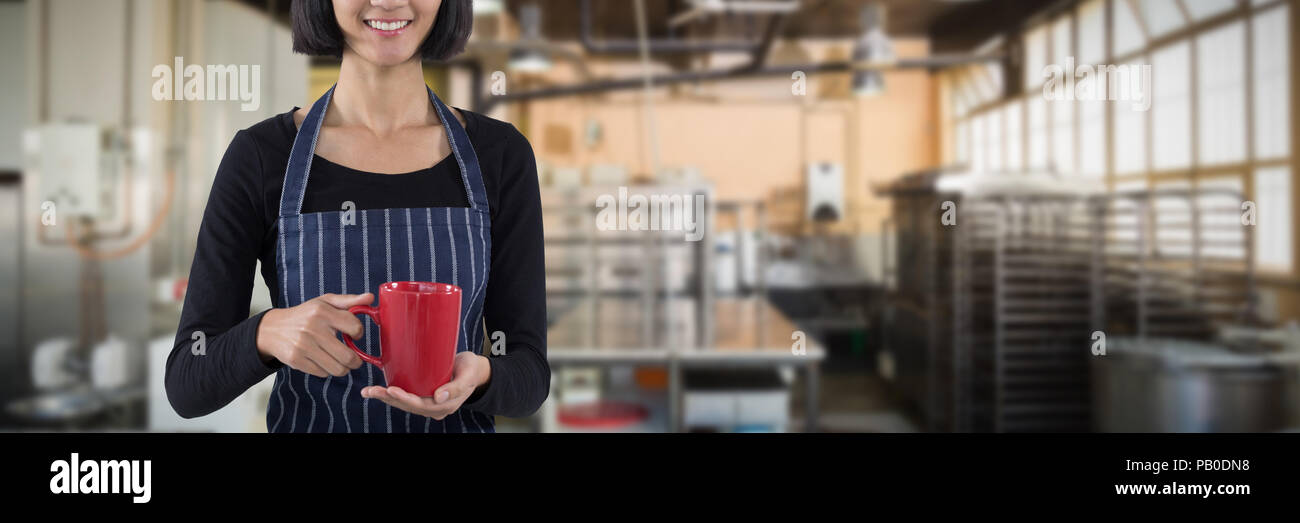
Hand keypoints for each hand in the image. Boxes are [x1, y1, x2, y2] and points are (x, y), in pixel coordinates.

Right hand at [256, 293, 372, 376]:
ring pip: (337, 369)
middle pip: (348, 356)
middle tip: (354, 359)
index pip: (355, 327)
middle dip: (356, 360)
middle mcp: (313, 329)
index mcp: (322, 312)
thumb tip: (371, 298)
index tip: (354, 335)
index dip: (358, 333)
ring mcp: (303, 346)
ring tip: (340, 362)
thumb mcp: (325, 303)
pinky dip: (327, 370)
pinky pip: (322, 373)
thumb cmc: (305, 315)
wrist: (272, 329)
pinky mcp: (296, 360)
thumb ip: (349, 301)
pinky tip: (323, 361)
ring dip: (343, 368)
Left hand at [360, 352, 490, 419]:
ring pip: (404, 403)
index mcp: (445, 405)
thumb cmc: (472, 370)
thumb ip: (456, 387)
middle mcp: (434, 407)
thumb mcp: (468, 375)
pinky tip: (379, 390)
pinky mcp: (424, 395)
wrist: (475, 370)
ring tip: (368, 392)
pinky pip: (406, 398)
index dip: (404, 399)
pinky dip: (392, 395)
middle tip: (370, 391)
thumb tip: (438, 396)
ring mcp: (429, 403)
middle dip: (388, 399)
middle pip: (408, 406)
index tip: (391, 390)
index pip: (421, 404)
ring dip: (385, 398)